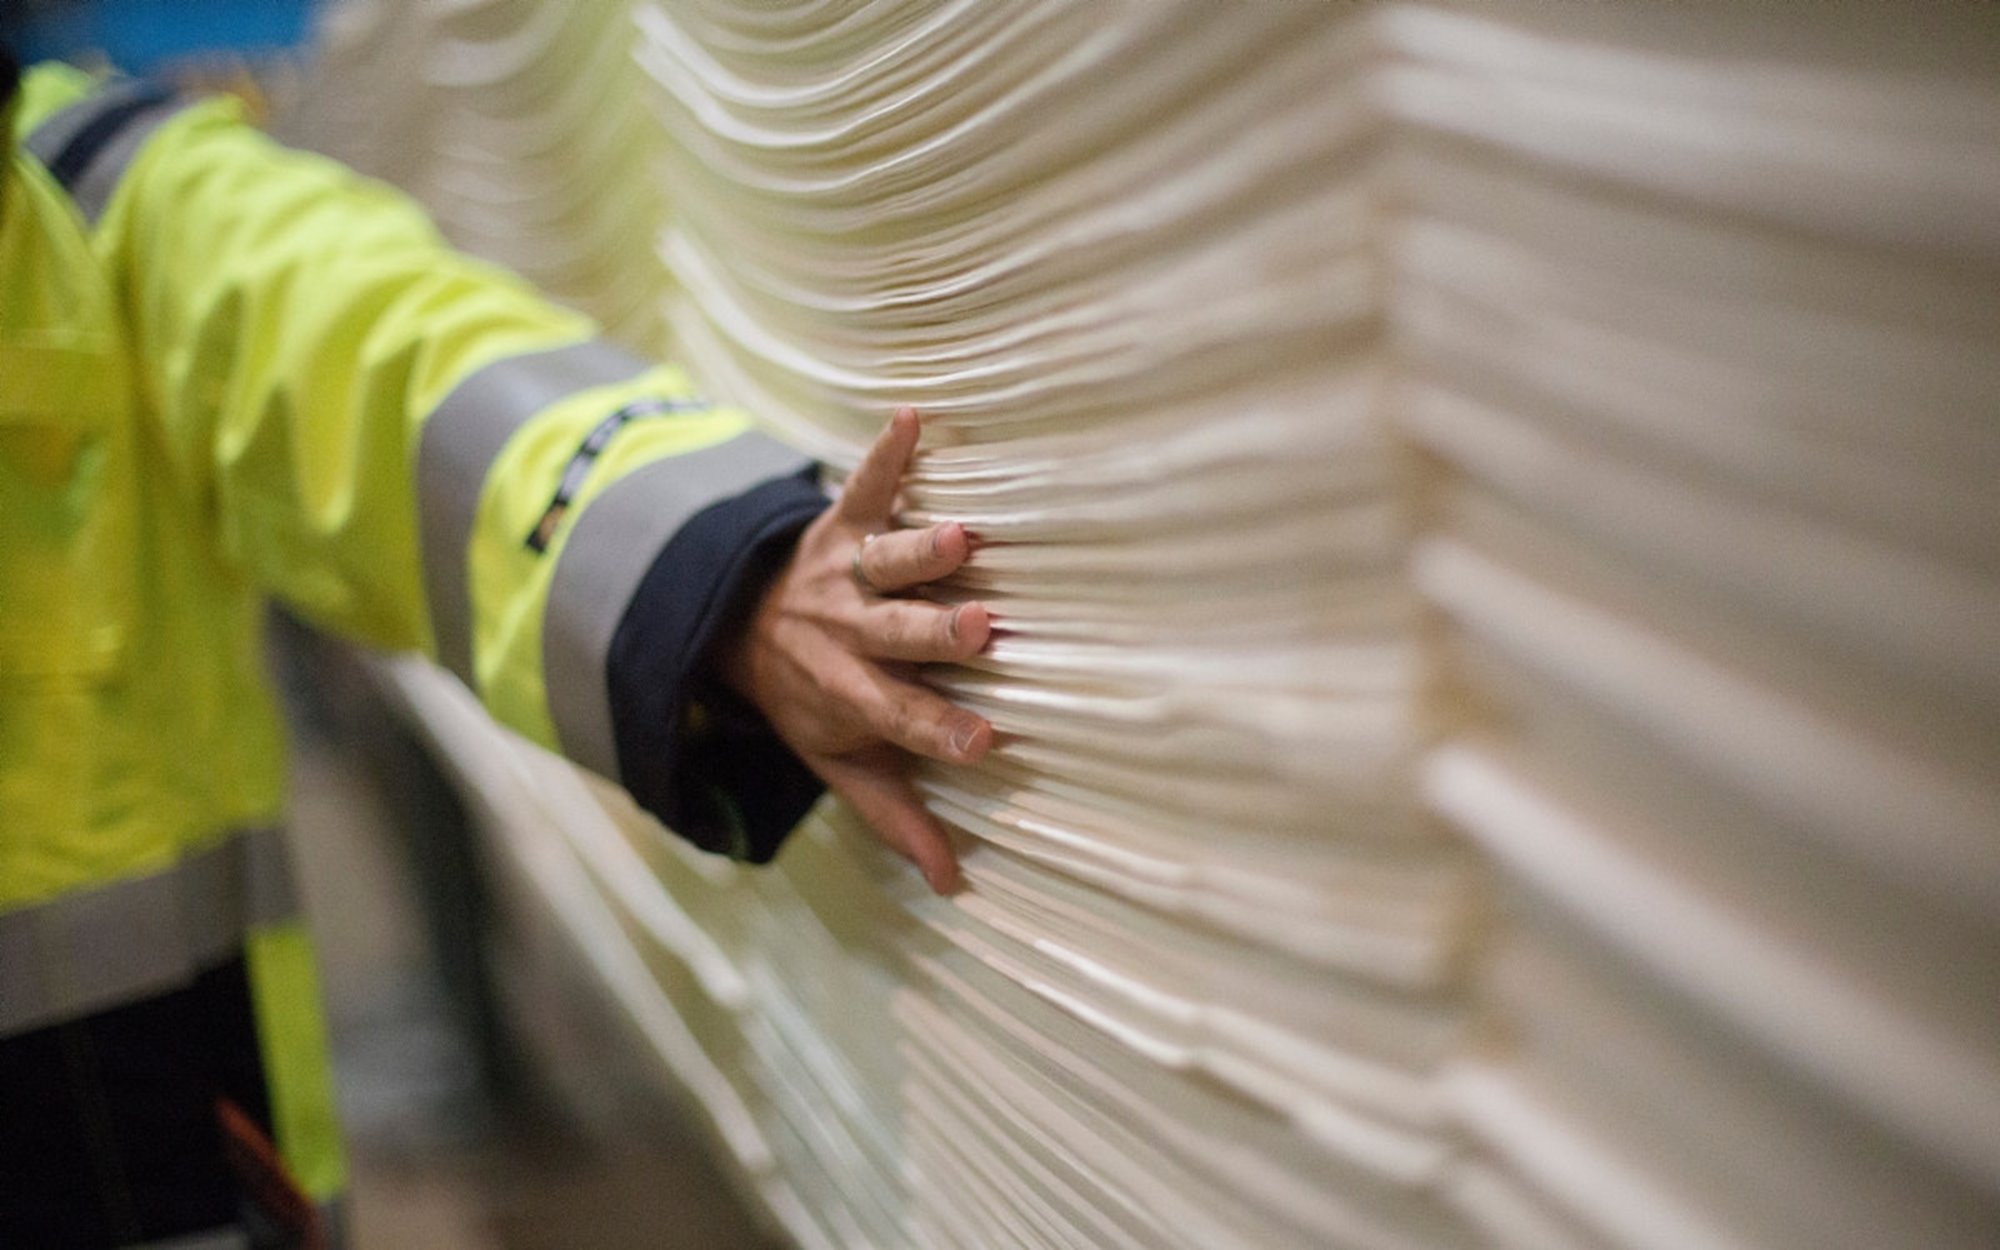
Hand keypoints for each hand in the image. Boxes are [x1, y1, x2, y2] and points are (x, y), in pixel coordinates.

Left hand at [720, 407, 992, 892]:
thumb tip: (952, 882)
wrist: (740, 625)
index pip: (901, 718)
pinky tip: (913, 417)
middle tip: (981, 629)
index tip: (985, 741)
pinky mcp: (839, 523)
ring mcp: (844, 574)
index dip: (939, 729)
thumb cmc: (812, 699)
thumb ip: (894, 814)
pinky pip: (862, 485)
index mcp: (853, 694)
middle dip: (936, 634)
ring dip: (920, 552)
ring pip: (886, 564)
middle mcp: (849, 633)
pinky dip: (885, 453)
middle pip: (897, 636)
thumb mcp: (840, 762)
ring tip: (961, 539)